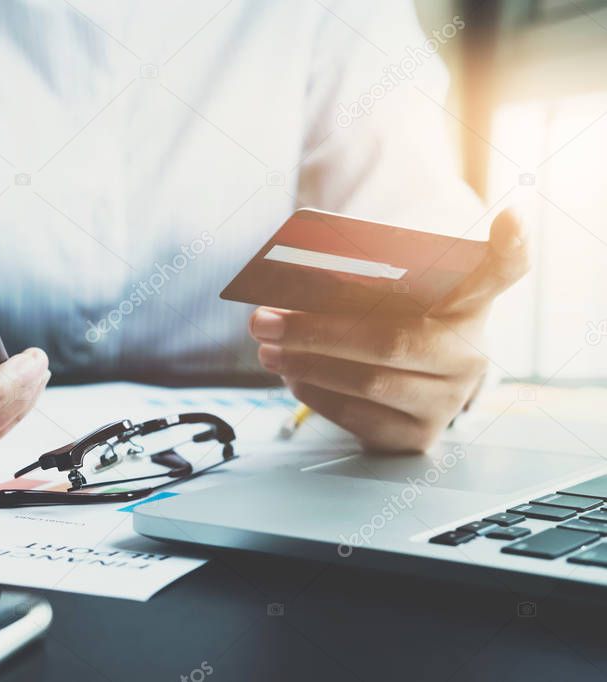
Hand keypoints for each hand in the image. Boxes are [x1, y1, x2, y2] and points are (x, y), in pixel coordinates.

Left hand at [249, 210, 528, 450]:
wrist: (400, 382)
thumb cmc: (383, 322)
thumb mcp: (379, 294)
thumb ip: (357, 277)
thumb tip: (293, 282)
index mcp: (469, 301)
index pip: (505, 267)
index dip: (509, 245)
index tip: (509, 216)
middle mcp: (470, 352)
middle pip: (393, 339)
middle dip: (316, 330)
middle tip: (263, 320)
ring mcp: (449, 399)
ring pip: (371, 382)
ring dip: (306, 363)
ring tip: (266, 348)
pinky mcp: (419, 436)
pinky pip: (361, 419)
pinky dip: (317, 395)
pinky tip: (292, 376)